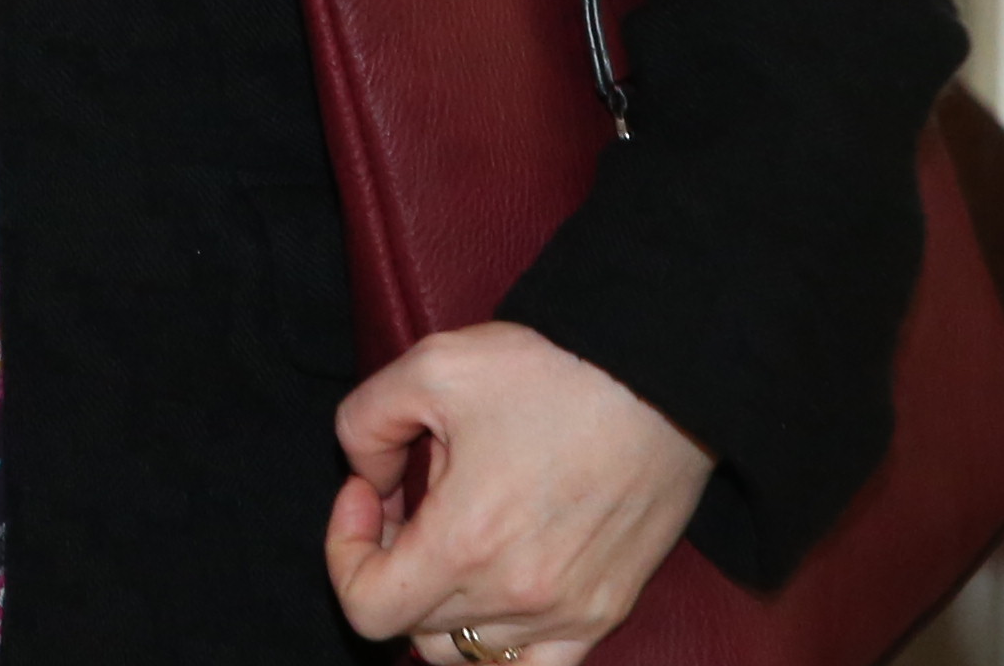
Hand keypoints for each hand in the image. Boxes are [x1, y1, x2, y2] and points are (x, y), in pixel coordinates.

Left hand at [323, 321, 712, 664]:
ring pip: (468, 652)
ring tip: (456, 536)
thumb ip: (364, 424)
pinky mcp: (606, 611)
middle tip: (413, 499)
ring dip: (441, 604)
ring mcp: (568, 613)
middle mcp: (516, 595)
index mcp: (466, 543)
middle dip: (393, 564)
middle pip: (413, 626)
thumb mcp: (430, 366)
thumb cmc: (552, 369)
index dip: (345, 551)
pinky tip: (498, 586)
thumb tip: (367, 479)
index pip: (367, 609)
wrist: (658, 377)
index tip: (367, 493)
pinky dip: (502, 643)